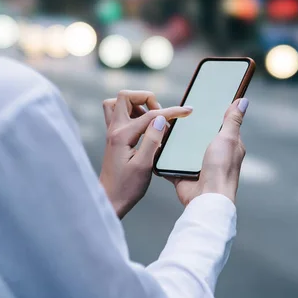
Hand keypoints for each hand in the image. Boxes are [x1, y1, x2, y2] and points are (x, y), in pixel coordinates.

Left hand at [100, 90, 192, 218]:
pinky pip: (120, 115)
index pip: (149, 115)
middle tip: (160, 114)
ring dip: (137, 105)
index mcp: (122, 136)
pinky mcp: (114, 138)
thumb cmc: (127, 187)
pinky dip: (133, 114)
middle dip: (146, 98)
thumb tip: (161, 118)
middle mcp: (114, 130)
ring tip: (152, 120)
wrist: (110, 200)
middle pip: (125, 96)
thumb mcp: (144, 166)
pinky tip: (145, 128)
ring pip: (118, 103)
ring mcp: (112, 133)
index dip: (171, 111)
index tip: (188, 111)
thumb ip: (153, 140)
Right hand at [170, 98, 248, 205]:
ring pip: (182, 147)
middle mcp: (212, 154)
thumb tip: (243, 100)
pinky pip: (169, 161)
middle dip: (187, 126)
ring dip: (173, 140)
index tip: (198, 101)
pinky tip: (156, 144)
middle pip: (197, 135)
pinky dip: (163, 155)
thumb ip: (232, 120)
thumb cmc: (222, 170)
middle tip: (174, 111)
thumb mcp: (228, 139)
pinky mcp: (182, 173)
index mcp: (226, 145)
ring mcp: (196, 164)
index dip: (210, 113)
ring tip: (161, 124)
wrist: (206, 197)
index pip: (219, 124)